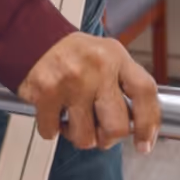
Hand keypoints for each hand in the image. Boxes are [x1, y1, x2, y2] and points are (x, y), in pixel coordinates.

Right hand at [16, 32, 161, 153]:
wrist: (30, 36)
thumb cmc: (71, 52)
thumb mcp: (105, 55)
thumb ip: (123, 84)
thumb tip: (140, 125)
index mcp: (116, 57)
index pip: (145, 92)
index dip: (148, 124)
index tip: (144, 143)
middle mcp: (97, 67)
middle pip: (117, 126)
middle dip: (107, 138)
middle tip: (99, 132)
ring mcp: (72, 81)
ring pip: (85, 137)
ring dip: (78, 135)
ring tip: (72, 118)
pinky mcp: (46, 93)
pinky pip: (53, 132)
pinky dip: (51, 129)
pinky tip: (53, 113)